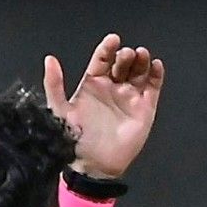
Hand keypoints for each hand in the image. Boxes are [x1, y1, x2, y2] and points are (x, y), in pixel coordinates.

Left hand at [44, 33, 163, 178]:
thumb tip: (49, 59)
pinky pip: (153, 87)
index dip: (107, 48)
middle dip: (126, 55)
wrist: (94, 165)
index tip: (113, 40)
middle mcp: (112, 87)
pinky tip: (155, 65)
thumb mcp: (59, 110)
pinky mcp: (145, 109)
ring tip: (141, 55)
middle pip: (122, 63)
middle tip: (126, 55)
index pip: (102, 60)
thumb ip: (54, 85)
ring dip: (141, 60)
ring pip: (139, 72)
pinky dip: (156, 75)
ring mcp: (129, 97)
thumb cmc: (75, 140)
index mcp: (93, 84)